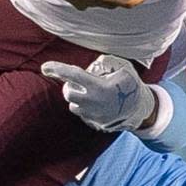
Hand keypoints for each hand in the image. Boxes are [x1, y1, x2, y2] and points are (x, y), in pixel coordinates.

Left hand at [41, 55, 156, 131]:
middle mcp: (93, 102)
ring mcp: (92, 115)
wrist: (140, 109)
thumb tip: (91, 67)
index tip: (45, 67)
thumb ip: (105, 62)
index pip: (73, 75)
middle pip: (68, 93)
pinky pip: (82, 113)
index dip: (57, 69)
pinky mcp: (93, 123)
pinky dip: (84, 106)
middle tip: (81, 83)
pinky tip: (97, 103)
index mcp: (99, 87)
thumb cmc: (129, 84)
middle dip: (70, 86)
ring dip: (78, 97)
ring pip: (73, 105)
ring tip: (92, 93)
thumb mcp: (122, 67)